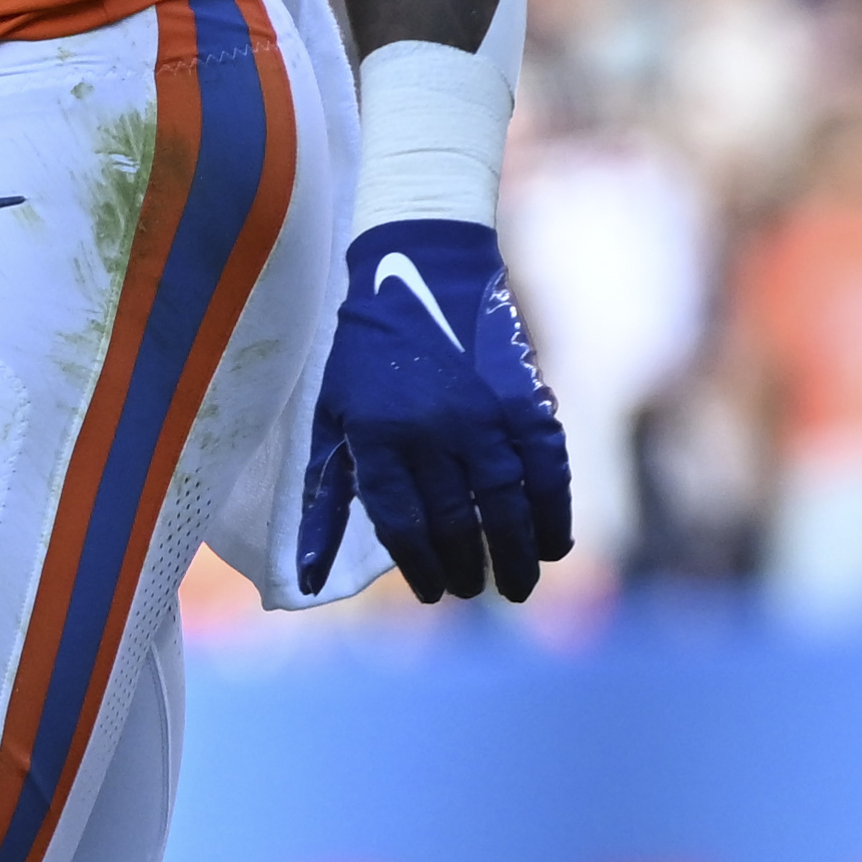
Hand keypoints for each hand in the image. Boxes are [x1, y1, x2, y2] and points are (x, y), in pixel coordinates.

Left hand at [296, 221, 573, 601]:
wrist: (422, 268)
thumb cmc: (366, 354)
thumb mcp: (332, 418)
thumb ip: (325, 500)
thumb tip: (308, 577)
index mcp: (375, 434)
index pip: (402, 523)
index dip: (421, 567)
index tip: (433, 592)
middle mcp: (430, 429)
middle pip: (456, 521)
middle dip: (466, 567)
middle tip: (474, 588)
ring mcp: (483, 413)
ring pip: (506, 505)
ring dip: (515, 554)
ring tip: (515, 584)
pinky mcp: (525, 398)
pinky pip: (548, 469)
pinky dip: (554, 511)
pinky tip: (552, 544)